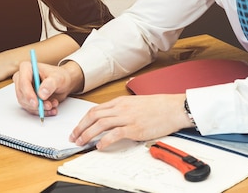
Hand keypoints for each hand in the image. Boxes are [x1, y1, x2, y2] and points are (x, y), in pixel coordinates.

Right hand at [13, 61, 83, 116]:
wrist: (64, 83)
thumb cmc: (60, 76)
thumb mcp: (59, 78)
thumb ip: (50, 84)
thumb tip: (41, 94)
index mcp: (27, 68)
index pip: (23, 81)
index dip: (28, 93)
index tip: (36, 102)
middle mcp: (22, 78)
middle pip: (22, 94)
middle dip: (35, 103)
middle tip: (48, 106)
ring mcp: (24, 90)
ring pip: (26, 103)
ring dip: (40, 108)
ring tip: (53, 105)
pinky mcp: (28, 99)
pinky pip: (31, 109)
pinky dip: (41, 111)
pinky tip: (52, 110)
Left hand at [69, 93, 190, 149]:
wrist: (173, 108)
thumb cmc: (158, 106)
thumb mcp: (135, 102)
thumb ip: (122, 108)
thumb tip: (111, 116)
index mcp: (120, 102)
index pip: (95, 109)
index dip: (83, 120)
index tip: (77, 128)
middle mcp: (121, 108)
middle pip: (93, 116)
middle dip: (80, 127)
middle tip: (74, 137)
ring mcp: (127, 118)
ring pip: (100, 124)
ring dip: (88, 134)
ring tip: (81, 142)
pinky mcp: (135, 128)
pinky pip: (115, 134)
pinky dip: (105, 140)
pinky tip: (100, 146)